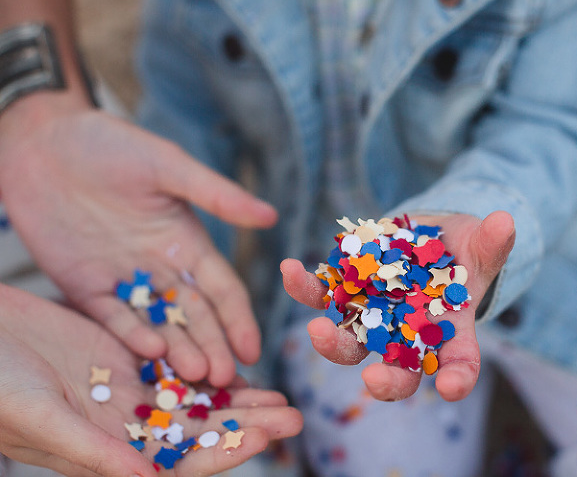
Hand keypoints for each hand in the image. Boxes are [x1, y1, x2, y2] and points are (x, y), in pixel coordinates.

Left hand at [0, 102, 276, 386]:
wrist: (43, 143)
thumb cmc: (112, 145)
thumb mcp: (169, 166)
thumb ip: (217, 195)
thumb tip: (271, 215)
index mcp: (188, 242)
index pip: (222, 289)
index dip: (238, 320)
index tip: (252, 350)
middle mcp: (162, 268)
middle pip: (194, 316)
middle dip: (212, 347)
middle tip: (225, 379)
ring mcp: (125, 280)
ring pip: (158, 324)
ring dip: (177, 350)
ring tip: (194, 376)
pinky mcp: (86, 287)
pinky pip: (111, 317)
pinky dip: (130, 335)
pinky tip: (150, 350)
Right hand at [0, 284, 301, 476]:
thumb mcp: (41, 416)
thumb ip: (93, 450)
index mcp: (104, 453)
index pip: (176, 463)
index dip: (222, 453)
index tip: (263, 439)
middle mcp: (122, 427)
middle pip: (197, 431)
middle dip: (246, 425)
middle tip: (294, 417)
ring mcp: (126, 390)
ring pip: (194, 399)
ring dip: (237, 398)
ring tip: (280, 395)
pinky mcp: (126, 355)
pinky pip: (176, 364)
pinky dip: (208, 364)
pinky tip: (240, 363)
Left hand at [281, 210, 514, 401]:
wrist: (426, 238)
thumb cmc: (461, 252)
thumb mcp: (479, 248)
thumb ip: (490, 243)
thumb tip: (506, 221)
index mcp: (447, 334)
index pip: (458, 364)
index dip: (457, 378)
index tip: (453, 388)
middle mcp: (405, 336)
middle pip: (395, 370)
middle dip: (386, 380)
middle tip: (374, 379)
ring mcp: (370, 318)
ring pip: (349, 342)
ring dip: (332, 342)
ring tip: (316, 332)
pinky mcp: (344, 292)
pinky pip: (320, 295)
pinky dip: (304, 286)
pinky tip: (291, 269)